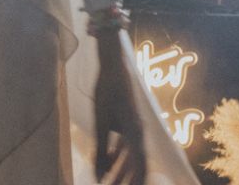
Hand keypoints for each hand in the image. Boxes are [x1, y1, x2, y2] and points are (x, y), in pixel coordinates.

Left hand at [92, 30, 148, 184]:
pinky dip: (118, 155)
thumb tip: (99, 176)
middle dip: (127, 179)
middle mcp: (139, 130)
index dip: (135, 181)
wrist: (113, 64)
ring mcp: (135, 125)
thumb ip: (101, 149)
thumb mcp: (101, 121)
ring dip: (121, 169)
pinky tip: (108, 161)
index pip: (139, 165)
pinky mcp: (128, 120)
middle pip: (137, 162)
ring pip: (131, 154)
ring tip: (109, 181)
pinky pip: (126, 143)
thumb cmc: (107, 91)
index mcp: (136, 132)